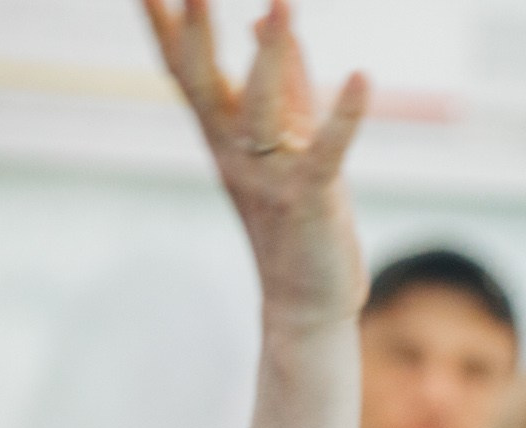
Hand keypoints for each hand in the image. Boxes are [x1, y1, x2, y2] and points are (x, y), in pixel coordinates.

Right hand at [142, 0, 369, 325]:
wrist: (304, 301)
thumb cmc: (296, 214)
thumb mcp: (288, 139)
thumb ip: (284, 79)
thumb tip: (265, 15)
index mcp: (222, 136)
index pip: (184, 71)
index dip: (164, 27)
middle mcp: (235, 153)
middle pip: (205, 84)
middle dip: (196, 33)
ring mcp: (270, 177)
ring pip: (263, 108)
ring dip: (271, 55)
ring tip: (282, 3)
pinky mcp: (311, 200)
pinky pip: (328, 151)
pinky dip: (345, 115)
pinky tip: (361, 77)